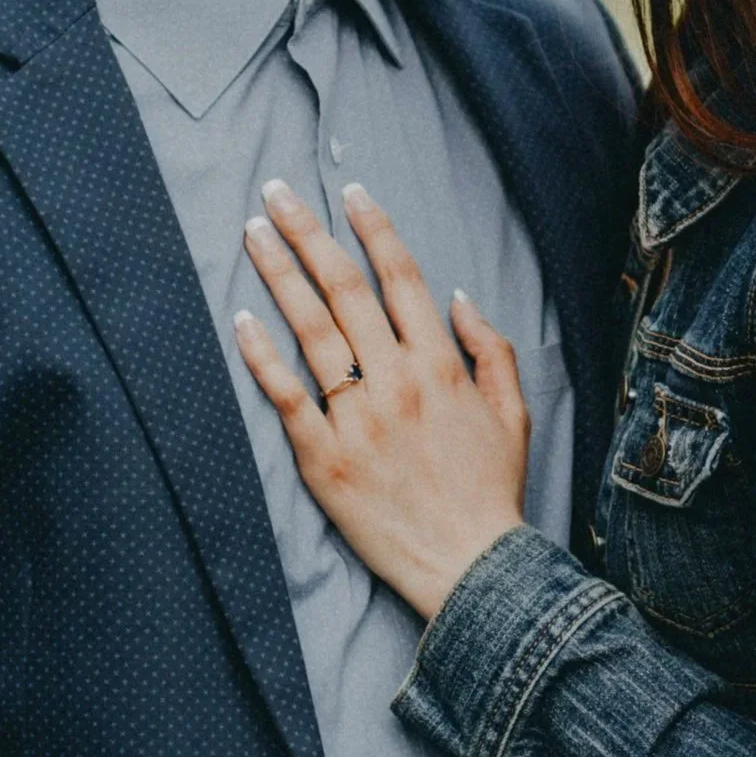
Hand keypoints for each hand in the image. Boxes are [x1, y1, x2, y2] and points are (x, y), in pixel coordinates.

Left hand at [235, 181, 529, 621]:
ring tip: (252, 234)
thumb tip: (457, 297)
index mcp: (441, 364)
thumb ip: (489, 348)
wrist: (470, 565)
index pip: (401, 277)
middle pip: (344, 288)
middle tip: (275, 193)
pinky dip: (262, 354)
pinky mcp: (324, 457)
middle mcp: (396, 379)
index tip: (351, 192)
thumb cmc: (492, 489)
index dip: (374, 229)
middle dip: (307, 233)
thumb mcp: (514, 411)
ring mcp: (356, 417)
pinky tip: (241, 319)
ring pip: (310, 329)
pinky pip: (286, 395)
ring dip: (278, 274)